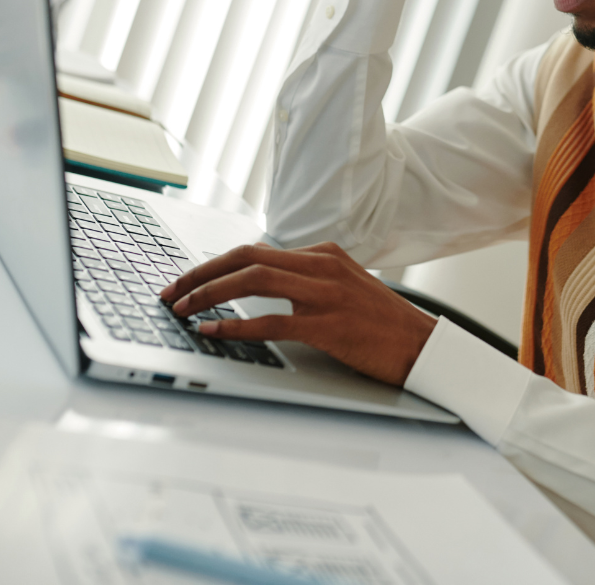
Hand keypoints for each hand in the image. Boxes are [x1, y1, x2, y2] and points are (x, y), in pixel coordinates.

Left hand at [160, 242, 436, 386]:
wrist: (421, 345)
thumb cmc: (382, 323)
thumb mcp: (345, 286)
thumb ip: (307, 279)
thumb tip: (260, 283)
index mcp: (325, 253)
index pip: (257, 249)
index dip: (217, 264)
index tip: (189, 280)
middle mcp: (322, 265)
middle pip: (247, 256)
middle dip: (202, 272)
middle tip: (172, 291)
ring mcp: (325, 293)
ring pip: (253, 279)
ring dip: (210, 293)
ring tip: (183, 309)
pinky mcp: (327, 324)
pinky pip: (271, 320)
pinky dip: (235, 326)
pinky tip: (213, 332)